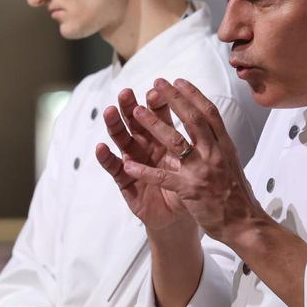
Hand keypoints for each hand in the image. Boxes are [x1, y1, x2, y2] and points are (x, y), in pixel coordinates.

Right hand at [96, 88, 193, 233]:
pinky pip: (114, 168)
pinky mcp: (125, 181)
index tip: (158, 88)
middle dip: (131, 106)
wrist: (180, 218)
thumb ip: (195, 140)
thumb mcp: (196, 162)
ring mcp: (134, 161)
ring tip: (110, 111)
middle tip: (126, 93)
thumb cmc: (189, 188)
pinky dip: (106, 158)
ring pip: (122, 139)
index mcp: (165, 139)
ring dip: (115, 125)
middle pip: (136, 122)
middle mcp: (147, 146)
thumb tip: (206, 112)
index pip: (159, 115)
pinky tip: (101, 147)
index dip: (158, 103)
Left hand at [112, 79, 261, 243]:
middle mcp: (214, 154)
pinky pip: (162, 177)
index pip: (209, 113)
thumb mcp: (232, 162)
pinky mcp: (190, 190)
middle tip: (156, 84)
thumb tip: (210, 127)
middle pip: (192, 119)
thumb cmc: (237, 196)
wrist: (245, 224)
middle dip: (173, 99)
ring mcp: (202, 171)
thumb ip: (219, 145)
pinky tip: (128, 164)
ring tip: (136, 112)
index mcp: (224, 146)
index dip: (193, 94)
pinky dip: (144, 171)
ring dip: (154, 125)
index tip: (178, 81)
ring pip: (175, 142)